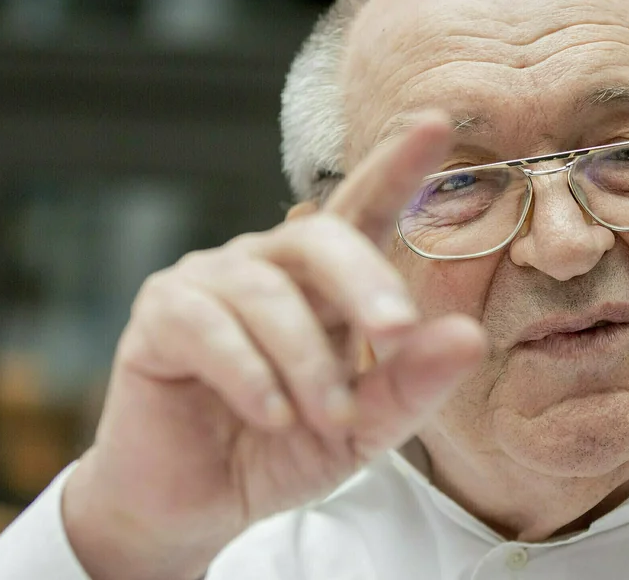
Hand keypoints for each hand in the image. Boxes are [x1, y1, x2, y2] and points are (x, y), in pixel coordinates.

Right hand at [60, 113, 486, 579]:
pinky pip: (207, 326)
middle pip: (318, 237)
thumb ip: (408, 384)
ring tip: (326, 416)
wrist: (197, 505)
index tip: (435, 123)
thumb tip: (469, 335)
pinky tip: (269, 415)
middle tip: (396, 331)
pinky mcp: (159, 317)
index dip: (396, 165)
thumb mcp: (360, 429)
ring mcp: (208, 284)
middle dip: (364, 280)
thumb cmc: (278, 451)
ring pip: (267, 291)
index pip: (363, 211)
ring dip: (306, 358)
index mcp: (322, 283)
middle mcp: (266, 266)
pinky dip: (248, 373)